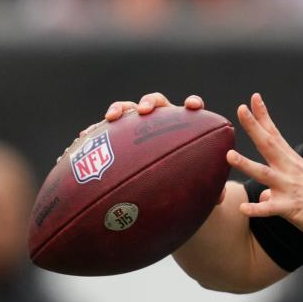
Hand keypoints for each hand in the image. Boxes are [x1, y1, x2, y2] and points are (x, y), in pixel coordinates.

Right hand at [84, 92, 226, 203]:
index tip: (194, 107)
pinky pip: (103, 131)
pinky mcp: (116, 137)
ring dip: (120, 108)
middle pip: (156, 103)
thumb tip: (221, 199)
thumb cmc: (180, 181)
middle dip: (151, 102)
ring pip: (128, 110)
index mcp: (181, 128)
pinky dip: (94, 132)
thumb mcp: (194, 186)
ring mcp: (136, 127)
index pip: (189, 109)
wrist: (156, 184)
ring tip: (112, 117)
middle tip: (147, 111)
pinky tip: (81, 140)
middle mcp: (159, 122)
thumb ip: (208, 189)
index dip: (192, 104)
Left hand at [227, 93, 302, 240]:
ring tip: (229, 155)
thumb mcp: (301, 185)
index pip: (275, 133)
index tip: (253, 99)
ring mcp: (290, 187)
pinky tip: (243, 208)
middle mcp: (289, 170)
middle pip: (268, 144)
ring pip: (264, 173)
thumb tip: (264, 195)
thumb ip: (277, 186)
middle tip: (240, 109)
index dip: (263, 116)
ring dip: (246, 164)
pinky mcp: (291, 207)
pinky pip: (270, 208)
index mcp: (292, 161)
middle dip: (253, 127)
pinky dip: (257, 208)